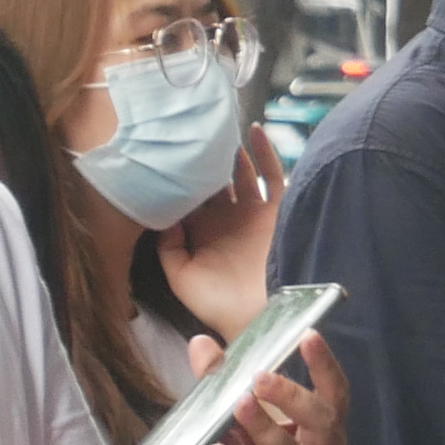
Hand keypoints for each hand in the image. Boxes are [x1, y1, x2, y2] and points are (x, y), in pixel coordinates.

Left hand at [155, 123, 285, 337]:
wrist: (262, 315)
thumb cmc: (219, 303)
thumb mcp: (182, 277)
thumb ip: (169, 248)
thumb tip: (165, 214)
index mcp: (202, 230)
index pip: (188, 194)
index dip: (179, 175)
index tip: (168, 151)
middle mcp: (227, 217)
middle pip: (214, 178)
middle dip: (205, 159)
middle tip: (194, 133)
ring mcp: (253, 211)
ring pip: (242, 171)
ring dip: (232, 152)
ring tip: (220, 130)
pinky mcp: (279, 209)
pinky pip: (274, 174)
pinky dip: (265, 152)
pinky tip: (255, 131)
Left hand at [192, 331, 347, 444]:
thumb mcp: (234, 431)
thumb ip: (221, 388)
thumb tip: (201, 343)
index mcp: (322, 438)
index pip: (335, 397)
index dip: (326, 367)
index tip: (308, 335)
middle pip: (324, 424)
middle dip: (295, 397)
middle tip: (260, 378)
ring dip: (266, 429)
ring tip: (238, 404)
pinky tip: (224, 444)